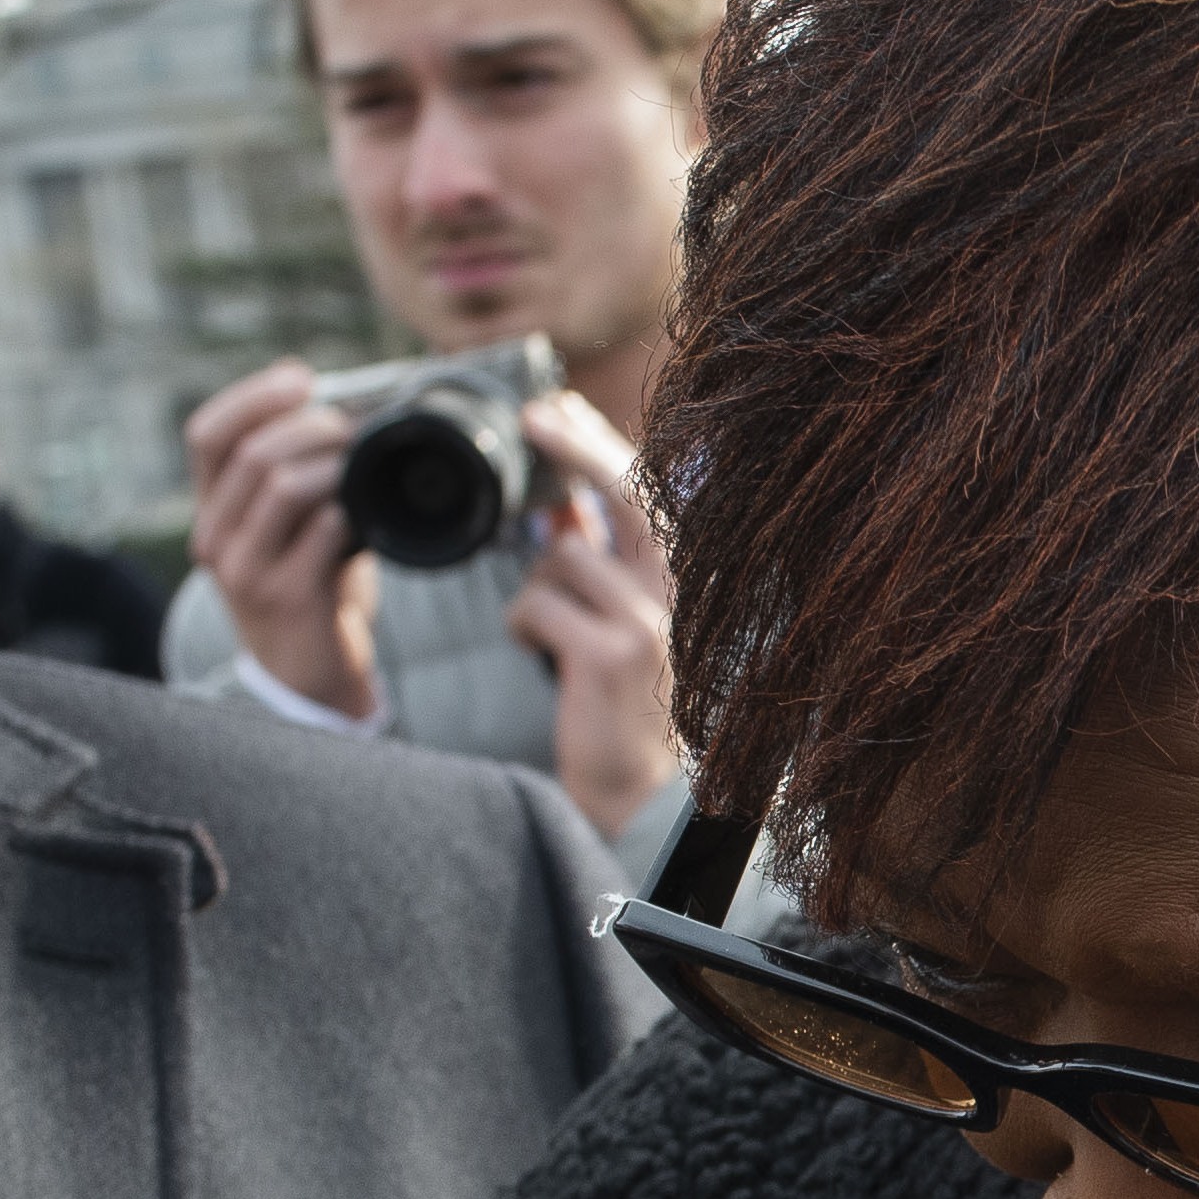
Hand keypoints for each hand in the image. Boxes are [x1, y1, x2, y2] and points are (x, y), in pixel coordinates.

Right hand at [186, 359, 380, 721]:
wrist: (308, 672)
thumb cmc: (309, 585)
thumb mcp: (293, 524)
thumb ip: (301, 472)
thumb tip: (343, 401)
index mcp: (213, 508)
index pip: (206, 434)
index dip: (251, 396)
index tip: (299, 378)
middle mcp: (215, 537)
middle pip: (249, 453)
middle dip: (309, 425)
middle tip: (351, 425)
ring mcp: (244, 570)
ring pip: (278, 487)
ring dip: (329, 463)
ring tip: (359, 462)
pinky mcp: (284, 598)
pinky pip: (316, 536)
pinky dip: (344, 513)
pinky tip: (358, 514)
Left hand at [504, 390, 686, 841]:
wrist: (636, 793)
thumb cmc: (619, 704)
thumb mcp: (616, 623)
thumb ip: (597, 564)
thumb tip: (559, 508)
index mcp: (677, 579)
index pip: (644, 490)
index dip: (600, 442)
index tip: (559, 405)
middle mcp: (673, 592)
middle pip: (622, 492)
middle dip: (574, 445)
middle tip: (531, 414)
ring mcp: (647, 620)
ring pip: (561, 556)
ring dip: (535, 590)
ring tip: (544, 635)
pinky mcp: (611, 653)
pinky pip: (537, 604)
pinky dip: (521, 625)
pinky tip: (535, 652)